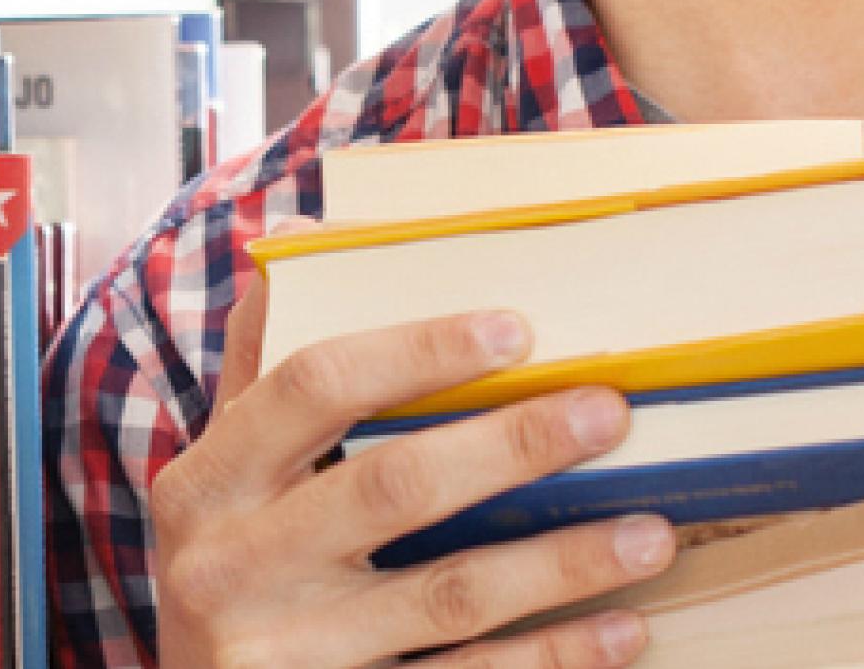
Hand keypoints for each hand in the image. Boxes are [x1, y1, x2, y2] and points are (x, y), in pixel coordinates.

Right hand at [149, 278, 675, 667]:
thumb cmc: (236, 564)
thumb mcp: (227, 472)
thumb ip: (269, 366)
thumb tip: (303, 238)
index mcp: (210, 479)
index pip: (313, 385)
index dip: (417, 350)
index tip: (518, 328)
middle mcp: (234, 565)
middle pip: (393, 488)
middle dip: (513, 446)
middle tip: (614, 413)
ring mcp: (287, 652)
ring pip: (448, 597)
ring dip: (563, 564)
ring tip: (654, 534)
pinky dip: (553, 658)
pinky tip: (625, 631)